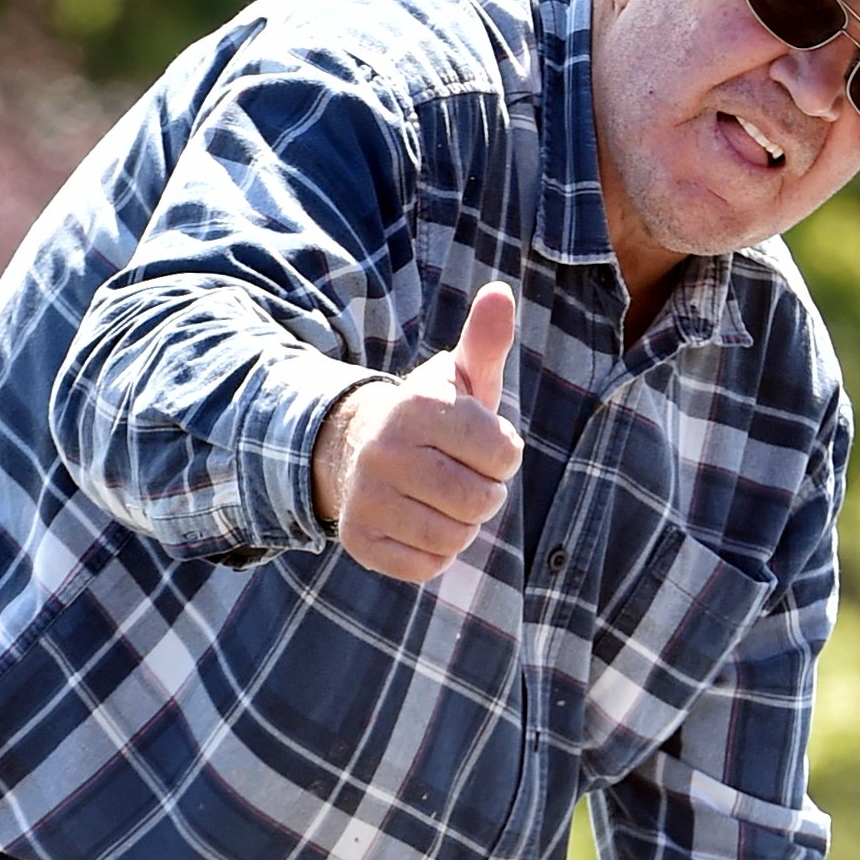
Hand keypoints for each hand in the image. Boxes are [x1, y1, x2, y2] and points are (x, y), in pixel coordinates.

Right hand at [311, 281, 523, 582]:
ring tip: (441, 497)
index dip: (502, 455)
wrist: (355, 447)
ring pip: (457, 537)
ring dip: (462, 524)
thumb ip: (486, 341)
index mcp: (417, 407)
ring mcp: (367, 498)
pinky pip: (428, 566)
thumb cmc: (430, 417)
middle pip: (482, 501)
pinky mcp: (359, 540)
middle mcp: (385, 451)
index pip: (504, 454)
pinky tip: (419, 522)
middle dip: (485, 493)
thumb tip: (501, 293)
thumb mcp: (459, 377)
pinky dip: (435, 552)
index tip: (480, 444)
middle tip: (461, 475)